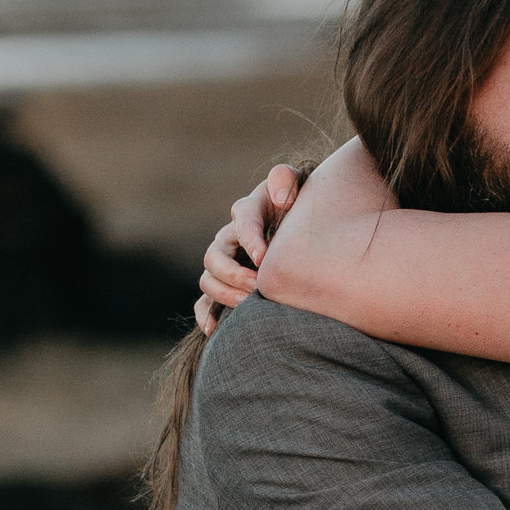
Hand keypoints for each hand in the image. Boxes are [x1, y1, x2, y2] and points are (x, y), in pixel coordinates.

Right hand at [195, 164, 305, 333]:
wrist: (306, 232)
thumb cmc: (302, 208)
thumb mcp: (298, 184)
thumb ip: (286, 179)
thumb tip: (280, 197)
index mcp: (248, 211)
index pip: (242, 220)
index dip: (250, 240)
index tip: (265, 260)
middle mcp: (230, 238)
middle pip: (214, 256)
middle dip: (234, 274)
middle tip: (259, 287)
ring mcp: (226, 264)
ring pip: (208, 280)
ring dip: (225, 294)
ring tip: (250, 306)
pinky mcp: (226, 286)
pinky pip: (204, 303)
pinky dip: (205, 315)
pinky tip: (214, 330)